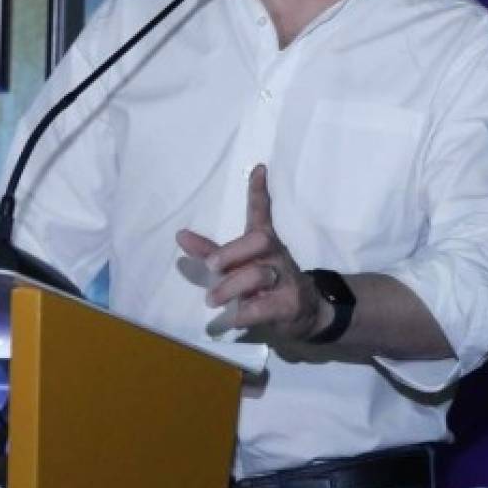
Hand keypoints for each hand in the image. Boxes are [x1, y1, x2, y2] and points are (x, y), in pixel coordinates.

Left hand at [176, 165, 327, 341]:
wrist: (306, 313)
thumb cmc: (266, 285)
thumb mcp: (240, 267)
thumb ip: (211, 252)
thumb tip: (180, 235)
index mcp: (265, 243)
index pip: (262, 213)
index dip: (258, 192)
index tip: (258, 169)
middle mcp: (276, 255)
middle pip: (260, 240)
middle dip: (231, 251)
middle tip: (211, 266)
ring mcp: (286, 279)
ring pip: (258, 274)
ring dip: (230, 287)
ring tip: (211, 301)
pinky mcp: (289, 304)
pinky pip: (262, 307)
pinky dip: (242, 314)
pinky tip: (232, 319)